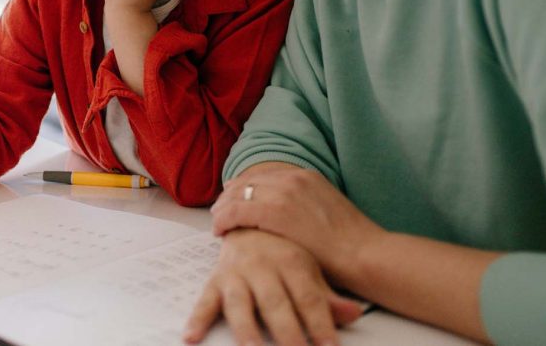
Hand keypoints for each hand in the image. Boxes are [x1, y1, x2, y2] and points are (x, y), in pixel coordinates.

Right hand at [184, 229, 363, 345]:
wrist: (249, 212)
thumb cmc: (283, 246)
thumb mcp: (309, 266)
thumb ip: (328, 295)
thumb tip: (354, 314)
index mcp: (291, 260)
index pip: (309, 297)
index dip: (320, 323)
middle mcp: (263, 265)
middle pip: (276, 304)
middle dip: (287, 333)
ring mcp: (237, 272)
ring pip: (241, 304)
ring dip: (246, 330)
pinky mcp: (217, 278)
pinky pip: (205, 300)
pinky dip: (197, 319)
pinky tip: (191, 336)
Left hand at [212, 163, 382, 287]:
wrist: (366, 254)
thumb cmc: (351, 244)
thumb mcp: (326, 211)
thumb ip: (305, 206)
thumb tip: (288, 215)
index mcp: (306, 176)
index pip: (262, 177)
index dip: (243, 189)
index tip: (232, 200)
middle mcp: (293, 178)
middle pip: (247, 182)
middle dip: (229, 197)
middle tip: (218, 211)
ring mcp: (284, 192)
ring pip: (238, 195)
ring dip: (223, 209)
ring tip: (216, 222)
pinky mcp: (275, 212)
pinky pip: (237, 211)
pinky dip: (224, 220)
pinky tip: (220, 231)